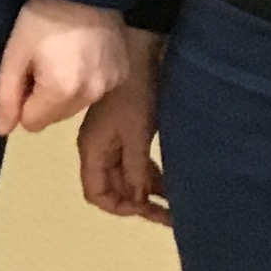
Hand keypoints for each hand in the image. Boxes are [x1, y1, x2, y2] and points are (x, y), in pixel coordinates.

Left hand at [0, 0, 129, 136]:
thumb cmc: (41, 19)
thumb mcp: (14, 54)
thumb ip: (5, 96)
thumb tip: (2, 130)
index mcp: (61, 92)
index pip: (32, 123)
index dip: (22, 101)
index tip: (25, 72)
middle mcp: (90, 95)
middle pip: (55, 116)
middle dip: (43, 98)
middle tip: (43, 61)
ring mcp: (111, 85)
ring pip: (76, 105)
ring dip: (65, 90)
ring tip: (62, 55)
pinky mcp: (123, 73)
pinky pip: (96, 90)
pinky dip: (87, 79)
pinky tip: (82, 53)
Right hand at [75, 35, 167, 223]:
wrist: (137, 54)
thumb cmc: (133, 96)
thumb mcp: (135, 135)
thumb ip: (136, 170)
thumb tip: (139, 201)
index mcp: (93, 151)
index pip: (98, 194)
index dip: (121, 207)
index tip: (149, 209)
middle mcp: (99, 150)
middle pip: (114, 189)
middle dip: (139, 203)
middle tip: (172, 215)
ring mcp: (113, 140)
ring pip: (127, 177)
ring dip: (148, 190)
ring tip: (177, 201)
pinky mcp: (127, 131)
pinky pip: (136, 162)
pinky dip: (151, 174)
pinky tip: (172, 180)